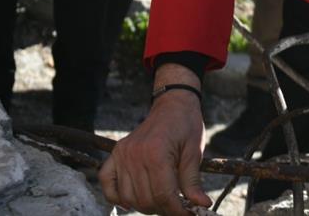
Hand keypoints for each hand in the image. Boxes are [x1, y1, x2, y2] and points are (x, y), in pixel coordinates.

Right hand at [99, 65, 209, 214]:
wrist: (172, 104)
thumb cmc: (185, 125)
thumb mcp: (194, 152)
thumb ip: (193, 181)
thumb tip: (202, 206)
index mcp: (156, 153)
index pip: (164, 195)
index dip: (177, 211)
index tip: (188, 214)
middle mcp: (135, 154)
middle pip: (146, 199)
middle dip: (163, 209)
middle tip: (177, 207)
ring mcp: (122, 154)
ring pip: (128, 197)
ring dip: (144, 206)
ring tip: (160, 202)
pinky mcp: (116, 153)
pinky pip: (106, 181)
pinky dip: (115, 196)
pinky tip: (130, 201)